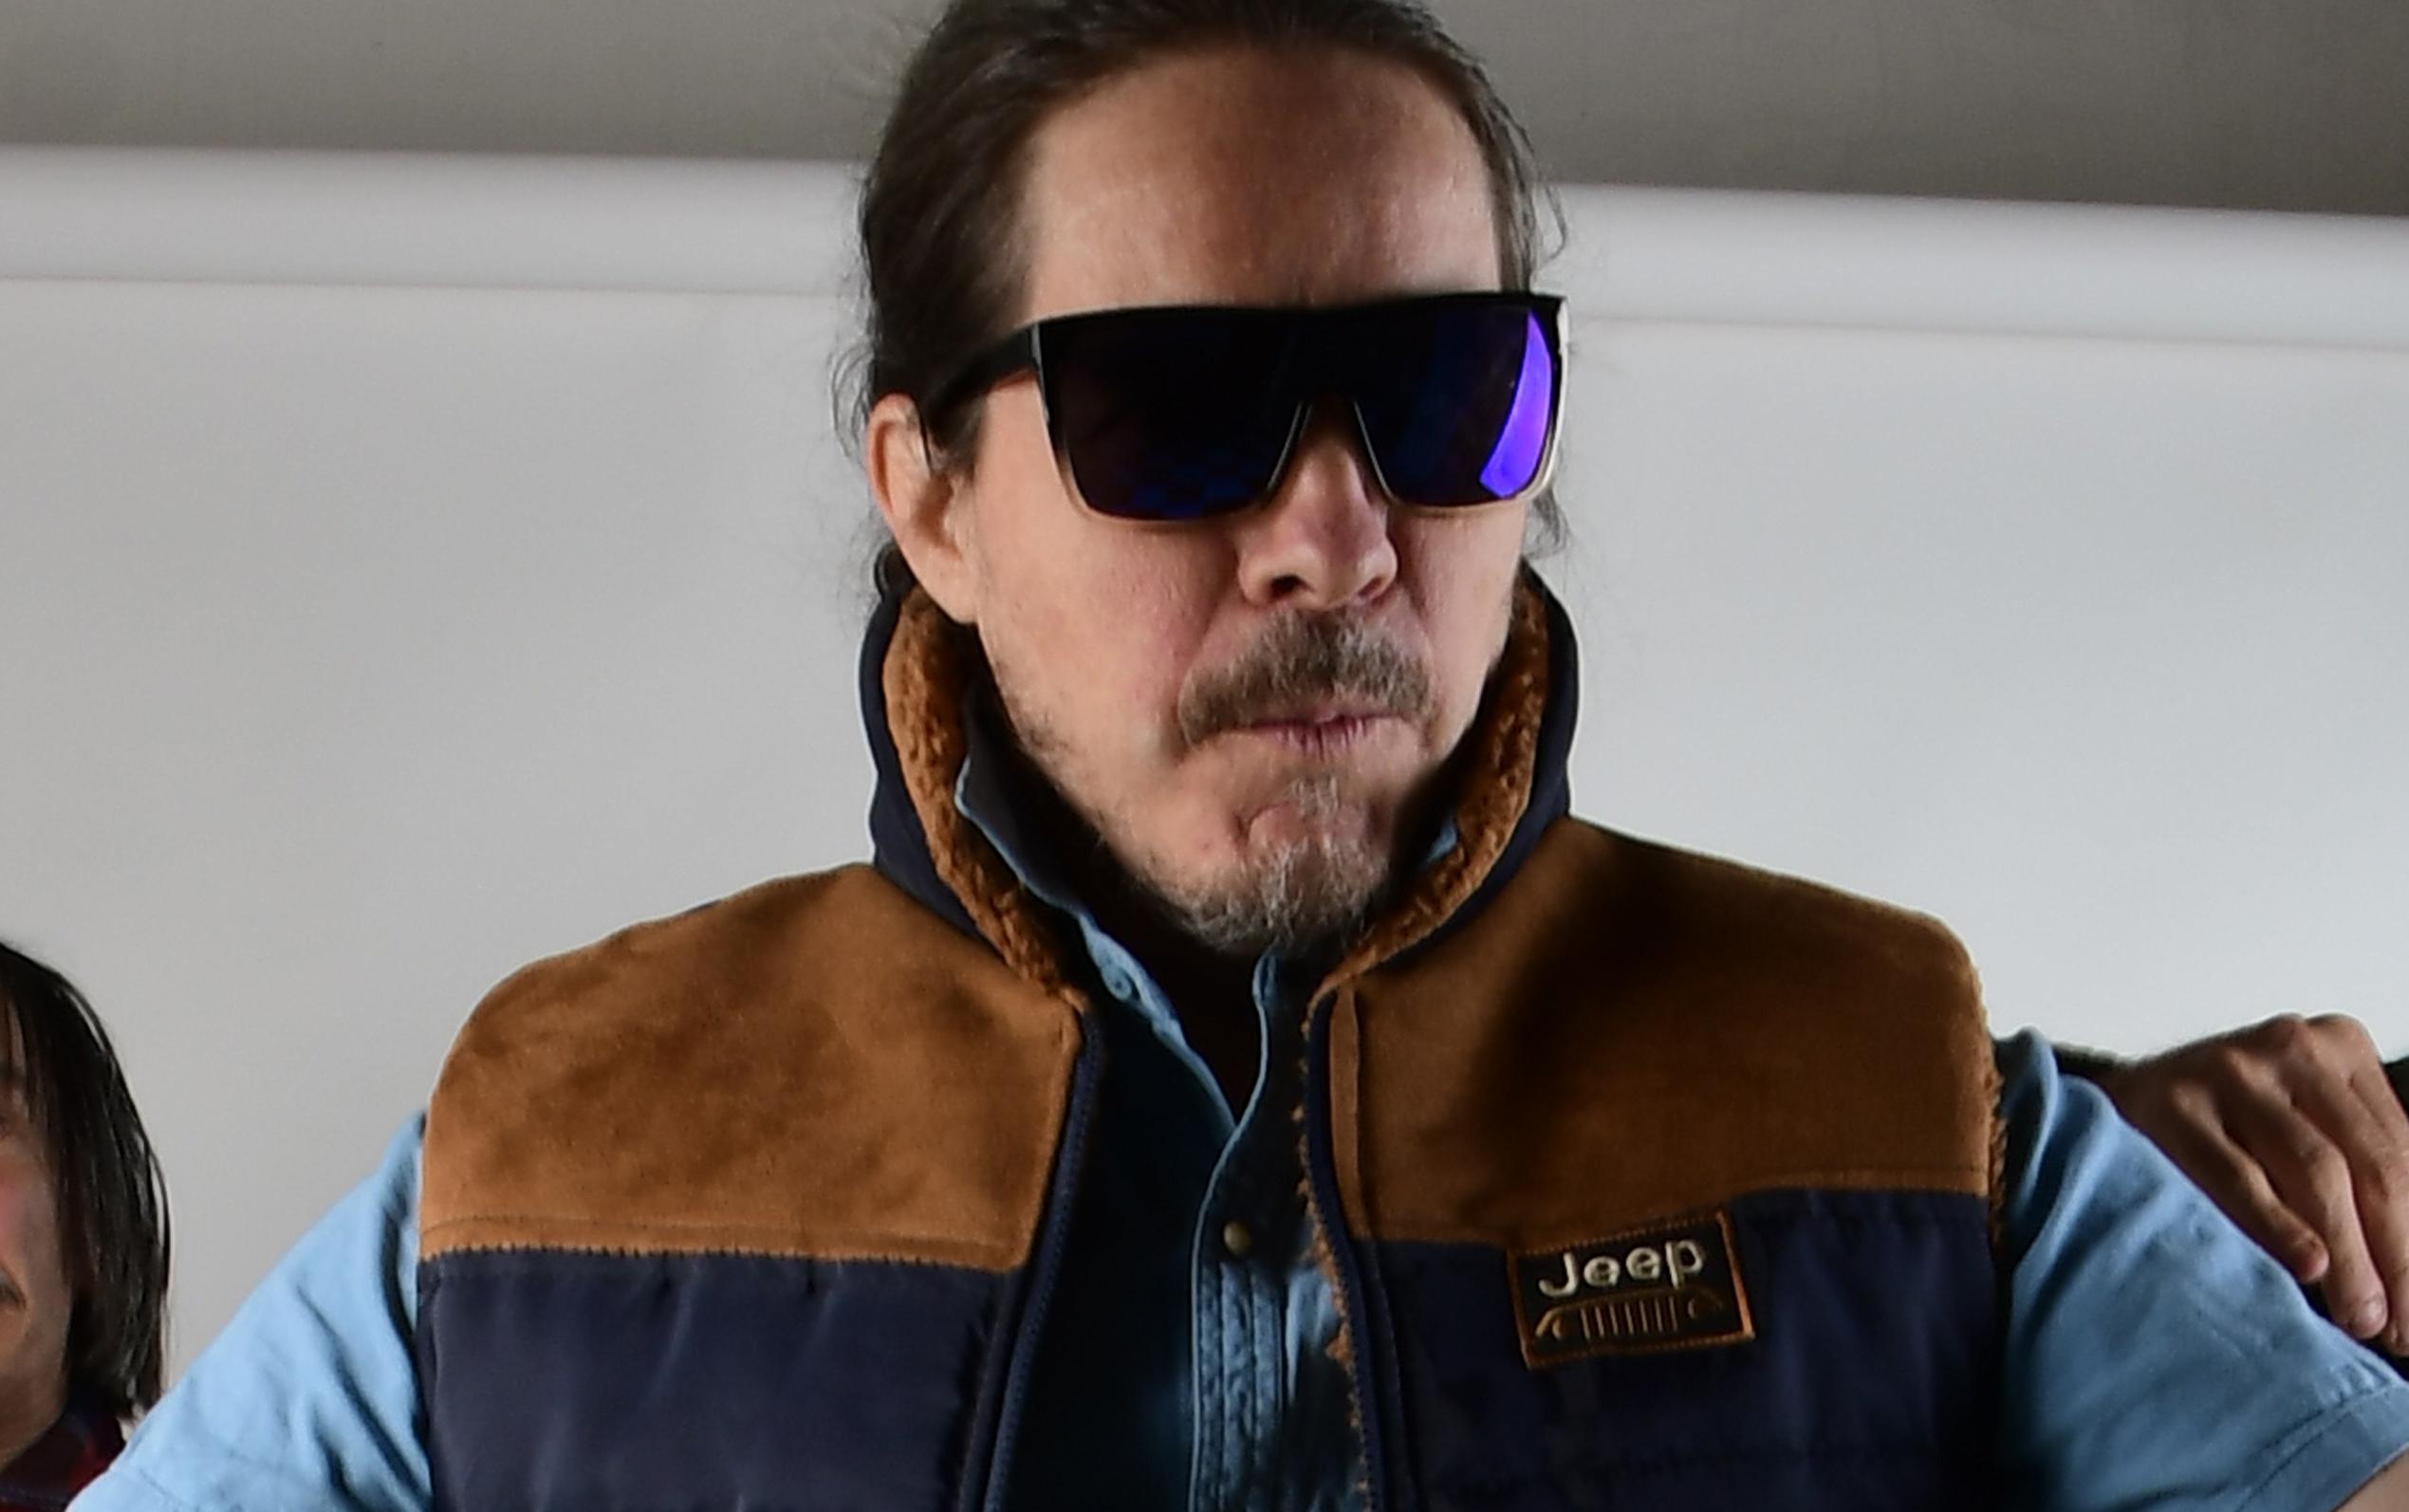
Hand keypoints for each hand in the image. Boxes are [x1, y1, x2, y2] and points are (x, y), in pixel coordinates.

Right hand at [2093, 1014, 2408, 1353]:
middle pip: (2368, 1165)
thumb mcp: (2308, 1129)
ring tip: (2359, 1316)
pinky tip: (2307, 1265)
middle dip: (2393, 1257)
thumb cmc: (2227, 1132)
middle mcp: (2290, 1046)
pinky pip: (2238, 1176)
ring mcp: (2227, 1069)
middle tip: (2395, 1328)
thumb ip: (2361, 1177)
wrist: (2116, 1105)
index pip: (2401, 1155)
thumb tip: (2408, 1273)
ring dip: (2348, 1257)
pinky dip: (2278, 1226)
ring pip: (2316, 1172)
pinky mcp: (2171, 1101)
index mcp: (2340, 1048)